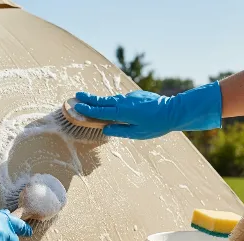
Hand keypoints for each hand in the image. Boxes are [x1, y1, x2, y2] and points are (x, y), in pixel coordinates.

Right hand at [74, 81, 221, 139]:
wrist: (174, 111)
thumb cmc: (156, 125)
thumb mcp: (137, 133)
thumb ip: (119, 130)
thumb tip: (105, 128)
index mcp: (122, 113)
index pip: (100, 111)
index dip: (88, 109)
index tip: (77, 106)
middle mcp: (124, 102)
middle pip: (103, 101)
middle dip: (89, 99)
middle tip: (77, 96)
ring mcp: (130, 97)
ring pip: (111, 100)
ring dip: (100, 101)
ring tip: (90, 101)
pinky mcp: (136, 96)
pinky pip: (121, 100)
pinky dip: (114, 103)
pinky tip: (114, 108)